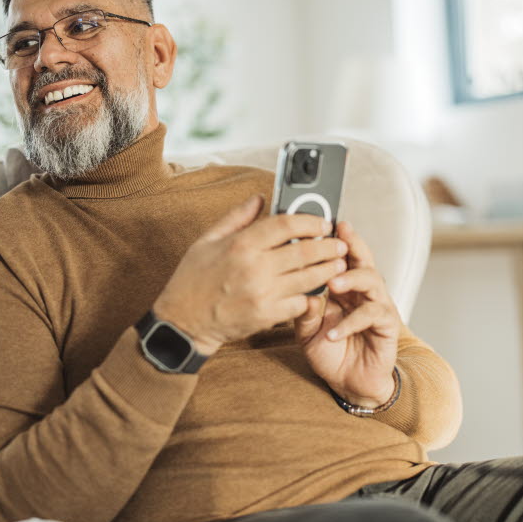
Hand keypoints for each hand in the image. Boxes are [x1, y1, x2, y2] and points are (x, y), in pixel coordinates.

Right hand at [153, 194, 349, 354]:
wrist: (183, 323)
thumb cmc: (193, 281)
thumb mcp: (207, 241)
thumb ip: (237, 217)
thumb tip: (260, 198)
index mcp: (240, 244)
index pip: (286, 224)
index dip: (309, 221)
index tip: (322, 223)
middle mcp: (254, 267)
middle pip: (304, 251)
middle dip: (328, 246)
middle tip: (339, 244)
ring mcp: (262, 293)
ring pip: (308, 278)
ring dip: (328, 271)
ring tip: (338, 265)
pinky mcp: (266, 316)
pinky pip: (300, 303)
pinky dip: (311, 297)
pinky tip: (318, 290)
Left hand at [294, 221, 399, 407]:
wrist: (348, 383)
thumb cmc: (329, 351)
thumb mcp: (306, 330)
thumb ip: (303, 310)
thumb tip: (301, 293)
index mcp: (343, 287)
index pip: (341, 257)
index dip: (336, 241)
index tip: (324, 225)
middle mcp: (361, 292)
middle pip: (362, 259)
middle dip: (353, 244)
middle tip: (340, 236)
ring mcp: (376, 305)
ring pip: (372, 280)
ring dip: (352, 278)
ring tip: (333, 284)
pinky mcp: (387, 325)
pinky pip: (372, 314)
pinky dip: (351, 322)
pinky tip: (333, 332)